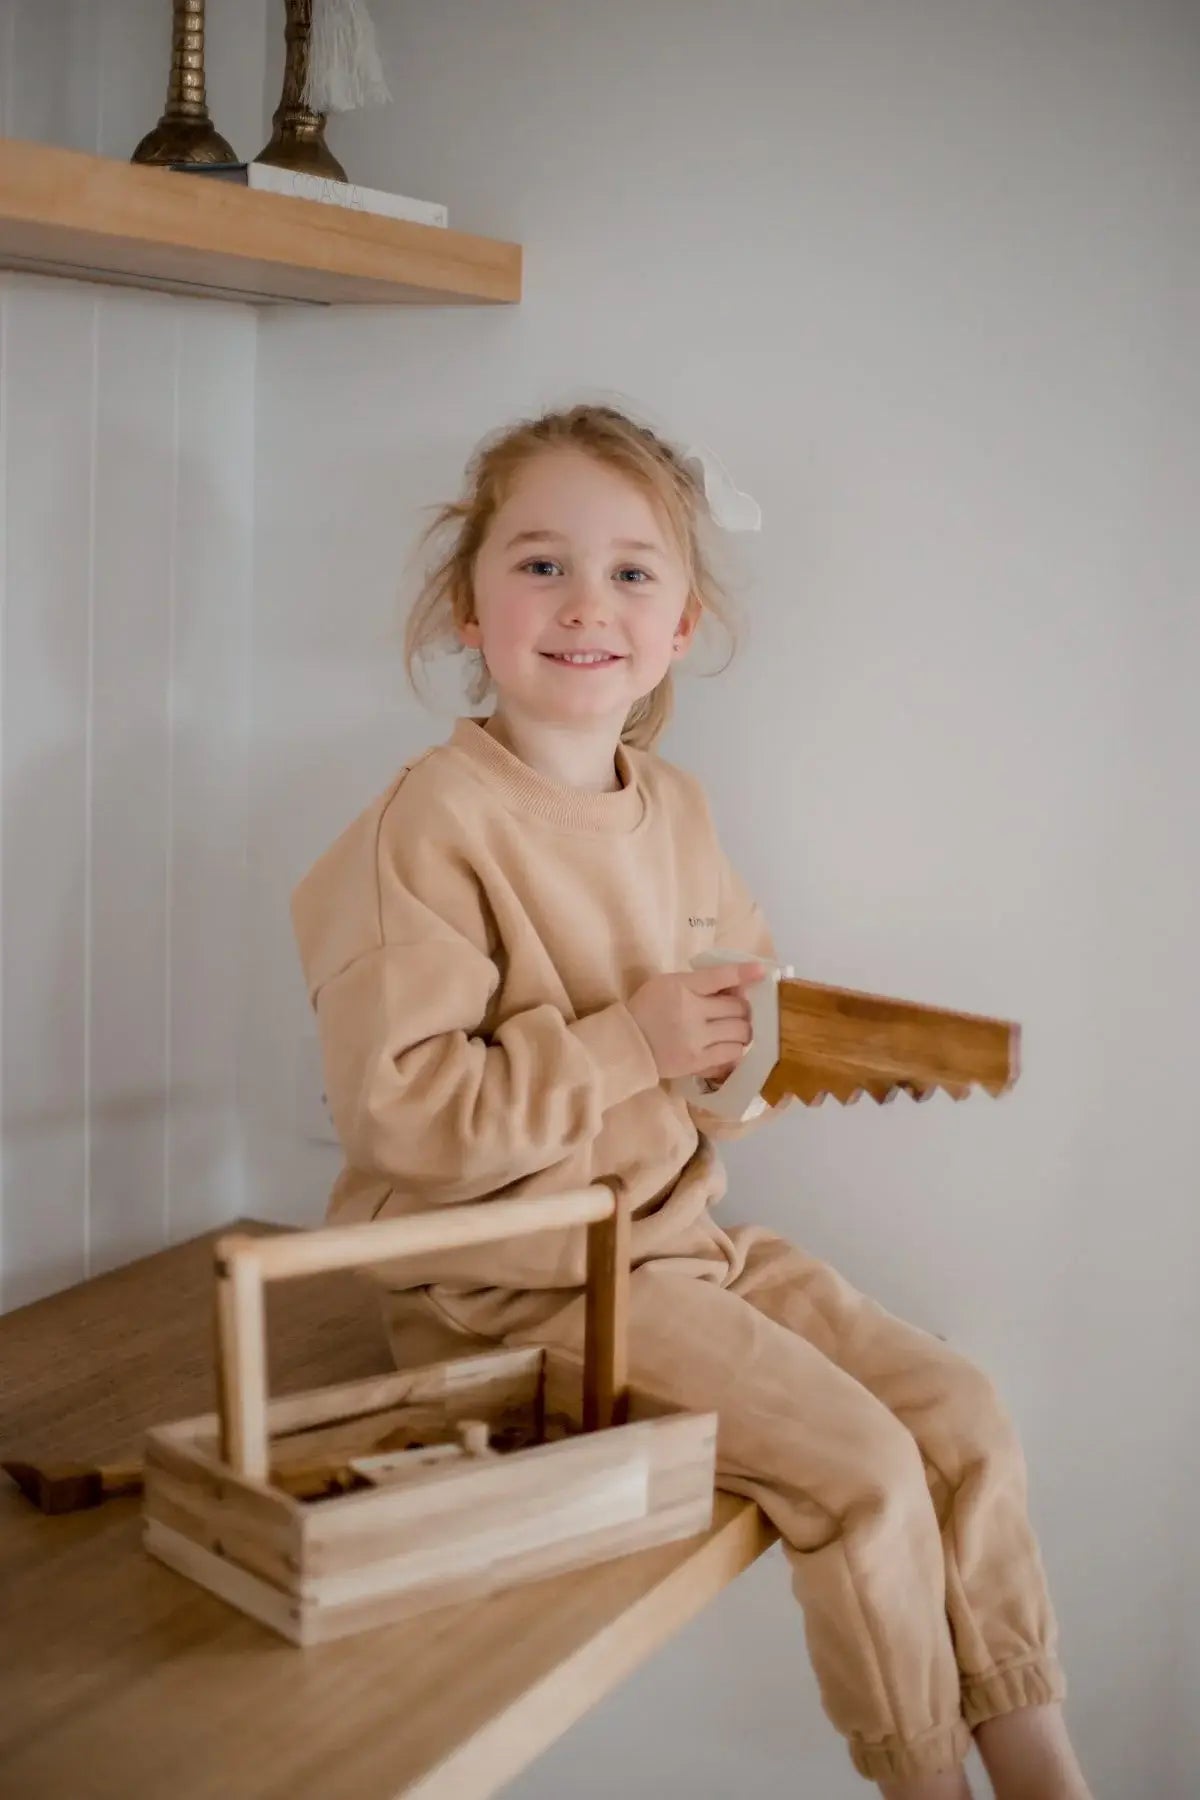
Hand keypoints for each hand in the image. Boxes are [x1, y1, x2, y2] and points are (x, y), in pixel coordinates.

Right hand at [628, 963, 764, 1081]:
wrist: (628, 1043)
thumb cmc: (647, 1008)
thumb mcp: (668, 983)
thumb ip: (699, 981)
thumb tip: (736, 984)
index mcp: (682, 987)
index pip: (720, 976)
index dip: (744, 973)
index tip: (762, 972)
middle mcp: (692, 1013)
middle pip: (737, 1008)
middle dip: (743, 1008)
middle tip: (738, 1010)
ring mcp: (696, 1040)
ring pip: (740, 1032)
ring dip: (743, 1029)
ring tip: (734, 1028)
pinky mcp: (697, 1062)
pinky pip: (732, 1054)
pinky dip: (736, 1047)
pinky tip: (729, 1044)